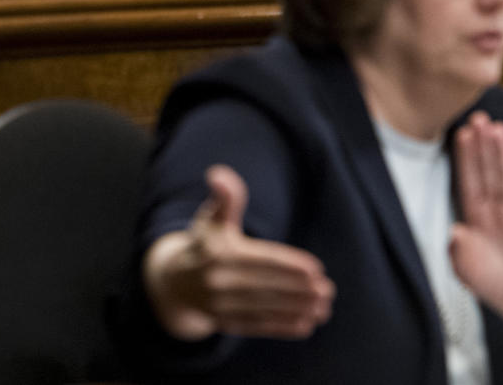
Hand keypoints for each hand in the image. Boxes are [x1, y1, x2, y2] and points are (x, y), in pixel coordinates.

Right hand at [143, 164, 334, 341]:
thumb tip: (218, 174)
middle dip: (298, 289)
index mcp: (217, 252)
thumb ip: (225, 198)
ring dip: (296, 309)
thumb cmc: (203, 244)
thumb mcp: (211, 219)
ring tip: (323, 309)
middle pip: (265, 285)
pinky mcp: (224, 323)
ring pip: (264, 307)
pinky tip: (305, 325)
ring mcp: (219, 305)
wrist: (175, 284)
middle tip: (327, 291)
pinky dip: (281, 327)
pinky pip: (256, 325)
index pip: (260, 259)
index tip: (315, 269)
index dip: (288, 263)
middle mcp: (217, 280)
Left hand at [450, 112, 502, 311]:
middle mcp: (493, 207)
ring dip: (502, 152)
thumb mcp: (463, 264)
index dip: (464, 156)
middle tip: (478, 116)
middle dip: (483, 144)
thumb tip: (455, 230)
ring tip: (498, 127)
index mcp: (473, 213)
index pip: (467, 178)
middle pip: (487, 170)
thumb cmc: (486, 278)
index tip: (461, 132)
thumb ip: (458, 248)